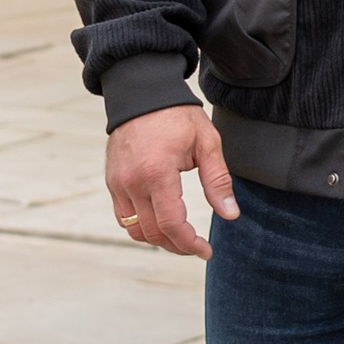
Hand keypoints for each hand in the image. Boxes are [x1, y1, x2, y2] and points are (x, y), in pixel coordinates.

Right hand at [105, 103, 236, 257]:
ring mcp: (118, 183)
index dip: (189, 244)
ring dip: (158, 240)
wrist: (142, 93)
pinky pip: (123, 216)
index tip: (205, 250)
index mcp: (157, 173)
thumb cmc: (177, 115)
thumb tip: (231, 215)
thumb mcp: (206, 142)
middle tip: (197, 247)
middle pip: (152, 233)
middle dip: (176, 246)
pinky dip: (141, 227)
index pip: (170, 224)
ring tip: (180, 238)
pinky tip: (160, 223)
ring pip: (134, 229)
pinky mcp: (112, 181)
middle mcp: (132, 182)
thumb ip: (217, 181)